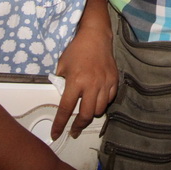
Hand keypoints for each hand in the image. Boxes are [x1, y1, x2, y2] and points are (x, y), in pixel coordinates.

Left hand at [52, 0, 116, 139]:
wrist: (95, 36)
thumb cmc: (76, 49)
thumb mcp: (62, 65)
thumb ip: (61, 82)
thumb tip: (62, 96)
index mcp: (75, 81)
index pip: (66, 109)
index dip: (59, 124)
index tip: (56, 134)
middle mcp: (91, 84)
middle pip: (86, 115)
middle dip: (78, 126)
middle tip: (73, 130)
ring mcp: (104, 83)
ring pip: (99, 109)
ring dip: (91, 114)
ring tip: (86, 113)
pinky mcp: (114, 80)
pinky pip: (110, 99)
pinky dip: (103, 103)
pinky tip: (97, 100)